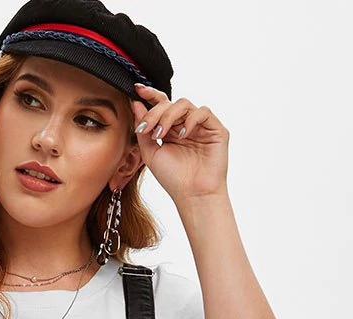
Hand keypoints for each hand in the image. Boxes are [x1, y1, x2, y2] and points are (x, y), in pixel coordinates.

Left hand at [130, 85, 227, 203]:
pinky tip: (182, 135)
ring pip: (184, 104)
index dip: (150, 95)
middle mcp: (185, 124)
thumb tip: (136, 103)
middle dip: (155, 113)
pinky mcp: (216, 129)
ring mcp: (201, 126)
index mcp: (170, 129)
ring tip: (161, 134)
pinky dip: (190, 120)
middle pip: (170, 103)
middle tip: (146, 128)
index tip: (137, 90)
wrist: (193, 195)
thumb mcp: (151, 153)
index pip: (161, 105)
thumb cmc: (173, 179)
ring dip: (169, 116)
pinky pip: (202, 112)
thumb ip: (144, 129)